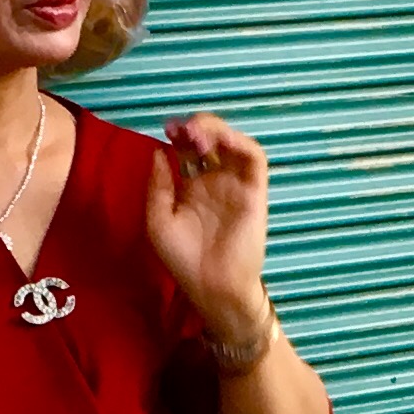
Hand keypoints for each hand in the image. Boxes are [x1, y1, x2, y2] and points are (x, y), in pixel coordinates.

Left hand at [146, 112, 271, 338]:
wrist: (212, 286)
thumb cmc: (184, 259)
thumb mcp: (158, 220)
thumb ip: (158, 186)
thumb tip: (158, 152)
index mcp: (191, 187)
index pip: (187, 149)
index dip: (178, 134)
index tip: (167, 127)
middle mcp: (214, 181)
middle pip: (210, 140)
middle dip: (196, 127)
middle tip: (180, 127)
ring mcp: (236, 184)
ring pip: (233, 143)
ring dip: (217, 130)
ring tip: (197, 133)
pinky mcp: (255, 191)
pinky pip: (254, 159)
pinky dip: (240, 142)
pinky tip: (222, 140)